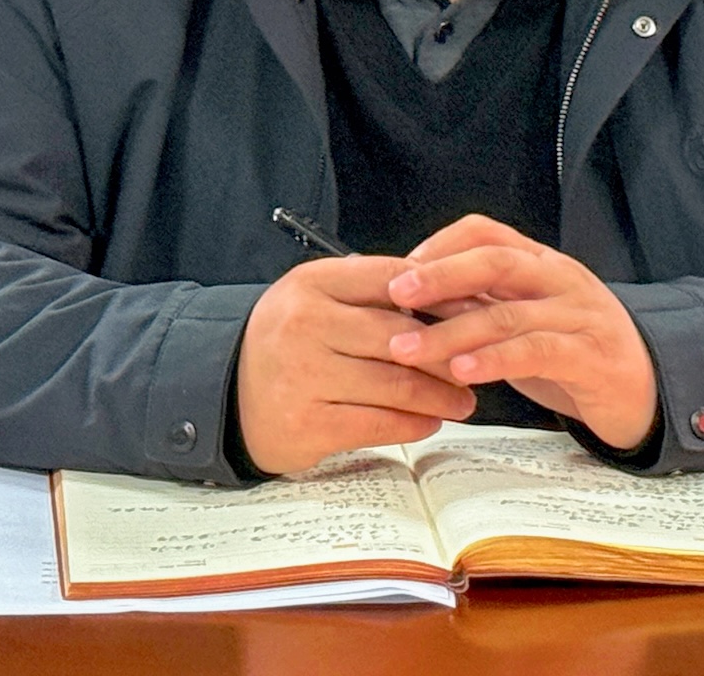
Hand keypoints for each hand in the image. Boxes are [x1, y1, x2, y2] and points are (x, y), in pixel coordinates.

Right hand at [237, 256, 476, 474]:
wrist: (226, 392)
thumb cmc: (289, 341)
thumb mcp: (318, 297)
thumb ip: (371, 292)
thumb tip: (450, 296)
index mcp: (312, 283)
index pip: (392, 279)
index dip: (442, 295)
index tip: (476, 310)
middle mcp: (305, 324)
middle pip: (401, 336)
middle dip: (448, 353)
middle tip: (477, 363)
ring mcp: (305, 376)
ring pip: (397, 384)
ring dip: (441, 395)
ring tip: (463, 399)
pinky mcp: (308, 424)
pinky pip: (379, 424)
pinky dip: (414, 423)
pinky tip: (430, 420)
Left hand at [383, 215, 658, 451]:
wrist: (648, 388)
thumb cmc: (575, 352)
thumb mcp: (527, 319)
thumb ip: (483, 303)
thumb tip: (415, 294)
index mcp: (542, 263)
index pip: (487, 231)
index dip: (441, 245)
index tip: (401, 268)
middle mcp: (561, 280)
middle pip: (495, 260)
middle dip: (441, 275)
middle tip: (396, 293)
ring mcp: (579, 316)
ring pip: (507, 313)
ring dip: (451, 332)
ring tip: (408, 349)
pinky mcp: (591, 357)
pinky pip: (536, 352)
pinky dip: (494, 360)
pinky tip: (462, 372)